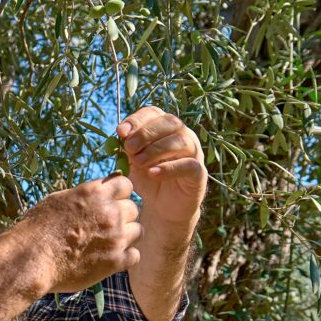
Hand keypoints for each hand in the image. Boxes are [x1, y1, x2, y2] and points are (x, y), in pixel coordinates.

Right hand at [19, 175, 141, 293]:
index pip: (126, 184)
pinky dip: (125, 257)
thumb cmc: (38, 227)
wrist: (32, 258)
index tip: (111, 202)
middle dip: (122, 216)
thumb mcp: (58, 200)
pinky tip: (110, 258)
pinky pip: (134, 255)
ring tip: (107, 243)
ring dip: (125, 235)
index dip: (119, 193)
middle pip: (133, 208)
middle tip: (105, 226)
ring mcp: (116, 237)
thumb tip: (95, 194)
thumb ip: (83, 195)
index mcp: (96, 193)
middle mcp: (110, 212)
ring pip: (137, 231)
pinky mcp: (116, 261)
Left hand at [118, 107, 206, 226]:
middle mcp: (183, 135)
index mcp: (165, 128)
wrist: (162, 207)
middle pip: (170, 122)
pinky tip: (152, 173)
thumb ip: (127, 147)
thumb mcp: (132, 161)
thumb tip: (121, 135)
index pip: (154, 113)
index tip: (121, 132)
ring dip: (156, 149)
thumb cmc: (148, 178)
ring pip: (182, 141)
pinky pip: (189, 165)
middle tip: (129, 147)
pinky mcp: (199, 174)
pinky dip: (169, 168)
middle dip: (146, 133)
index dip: (138, 119)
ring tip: (138, 161)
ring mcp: (194, 153)